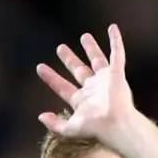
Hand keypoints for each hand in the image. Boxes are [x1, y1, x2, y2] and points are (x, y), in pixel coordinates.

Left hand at [36, 24, 137, 143]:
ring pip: (97, 60)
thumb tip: (41, 116)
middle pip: (79, 70)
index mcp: (81, 101)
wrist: (115, 123)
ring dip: (91, 48)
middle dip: (69, 59)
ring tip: (84, 36)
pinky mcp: (117, 73)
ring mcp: (105, 81)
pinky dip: (116, 41)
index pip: (62, 87)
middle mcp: (93, 90)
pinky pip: (117, 54)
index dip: (51, 78)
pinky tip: (112, 28)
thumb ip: (55, 124)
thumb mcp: (70, 129)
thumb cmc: (94, 127)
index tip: (40, 67)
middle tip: (60, 48)